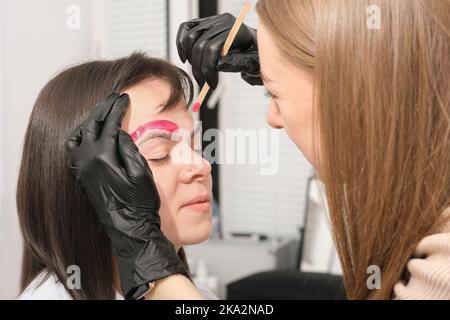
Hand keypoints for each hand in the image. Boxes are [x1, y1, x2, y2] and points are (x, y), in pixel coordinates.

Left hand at [66, 93, 187, 298]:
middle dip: (103, 108)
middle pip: (91, 125)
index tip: (124, 98)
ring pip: (79, 136)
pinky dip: (81, 137)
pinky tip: (91, 135)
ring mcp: (82, 169)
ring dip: (90, 121)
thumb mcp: (141, 171)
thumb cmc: (139, 204)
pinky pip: (74, 150)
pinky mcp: (82, 177)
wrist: (130, 228)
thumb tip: (118, 132)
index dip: (117, 108)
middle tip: (115, 98)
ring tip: (103, 113)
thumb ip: (127, 147)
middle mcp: (87, 161)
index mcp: (102, 157)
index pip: (109, 124)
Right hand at [177, 13, 262, 88]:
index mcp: (236, 31)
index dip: (208, 69)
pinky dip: (181, 43)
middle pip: (200, 45)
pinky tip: (184, 58)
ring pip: (190, 37)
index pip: (212, 48)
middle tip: (203, 83)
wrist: (254, 45)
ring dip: (190, 58)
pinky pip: (186, 28)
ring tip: (197, 72)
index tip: (211, 84)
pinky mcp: (204, 22)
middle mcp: (223, 22)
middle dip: (199, 68)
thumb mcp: (254, 62)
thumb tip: (220, 64)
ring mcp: (212, 20)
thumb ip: (239, 63)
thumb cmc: (255, 54)